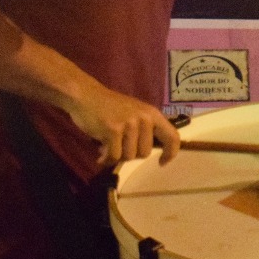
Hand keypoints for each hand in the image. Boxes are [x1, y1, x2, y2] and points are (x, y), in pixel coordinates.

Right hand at [64, 84, 180, 167]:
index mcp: (153, 114)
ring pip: (129, 156)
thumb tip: (151, 153)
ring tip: (108, 146)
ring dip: (116, 156)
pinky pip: (114, 156)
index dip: (170, 152)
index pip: (172, 136)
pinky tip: (100, 152)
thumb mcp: (135, 114)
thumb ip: (145, 130)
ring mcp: (129, 124)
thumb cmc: (110, 107)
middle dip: (130, 154)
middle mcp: (144, 119)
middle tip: (118, 145)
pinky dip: (106, 158)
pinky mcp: (113, 130)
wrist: (86, 96)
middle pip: (144, 153)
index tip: (162, 163)